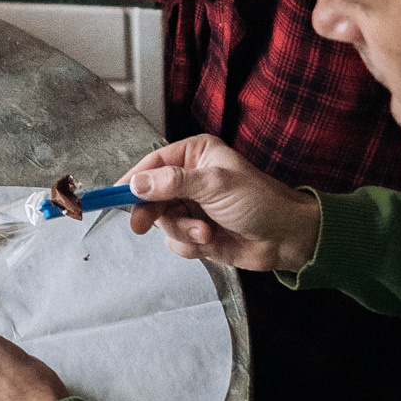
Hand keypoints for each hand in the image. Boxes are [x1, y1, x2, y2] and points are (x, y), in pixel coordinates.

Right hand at [120, 134, 321, 270]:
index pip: (152, 164)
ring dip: (181, 231)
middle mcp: (190, 178)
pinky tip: (210, 242)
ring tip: (205, 232)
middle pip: (150, 195)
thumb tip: (136, 184)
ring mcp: (193, 206)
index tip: (113, 197)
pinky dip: (189, 245)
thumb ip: (173, 183)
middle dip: (154, 213)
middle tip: (142, 225)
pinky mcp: (197, 232)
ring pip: (163, 222)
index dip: (132, 181)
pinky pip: (175, 241)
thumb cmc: (259, 202)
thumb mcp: (215, 185)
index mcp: (195, 155)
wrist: (287, 238)